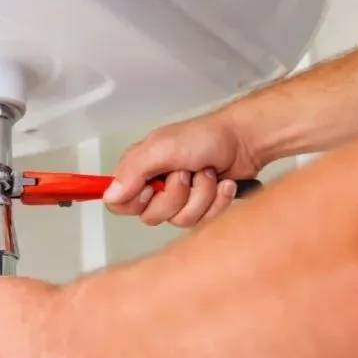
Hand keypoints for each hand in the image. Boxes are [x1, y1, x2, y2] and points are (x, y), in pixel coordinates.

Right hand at [103, 110, 260, 226]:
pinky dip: (217, 201)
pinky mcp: (200, 206)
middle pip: (151, 216)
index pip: (118, 203)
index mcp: (140, 169)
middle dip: (176, 196)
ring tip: (207, 174)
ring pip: (180, 220)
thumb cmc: (207, 137)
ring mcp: (179, 198)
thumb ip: (134, 171)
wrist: (245, 140)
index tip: (152, 187)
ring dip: (201, 196)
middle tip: (186, 173)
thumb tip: (111, 194)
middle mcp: (156, 185)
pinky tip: (222, 183)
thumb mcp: (163, 148)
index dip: (136, 202)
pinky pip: (203, 221)